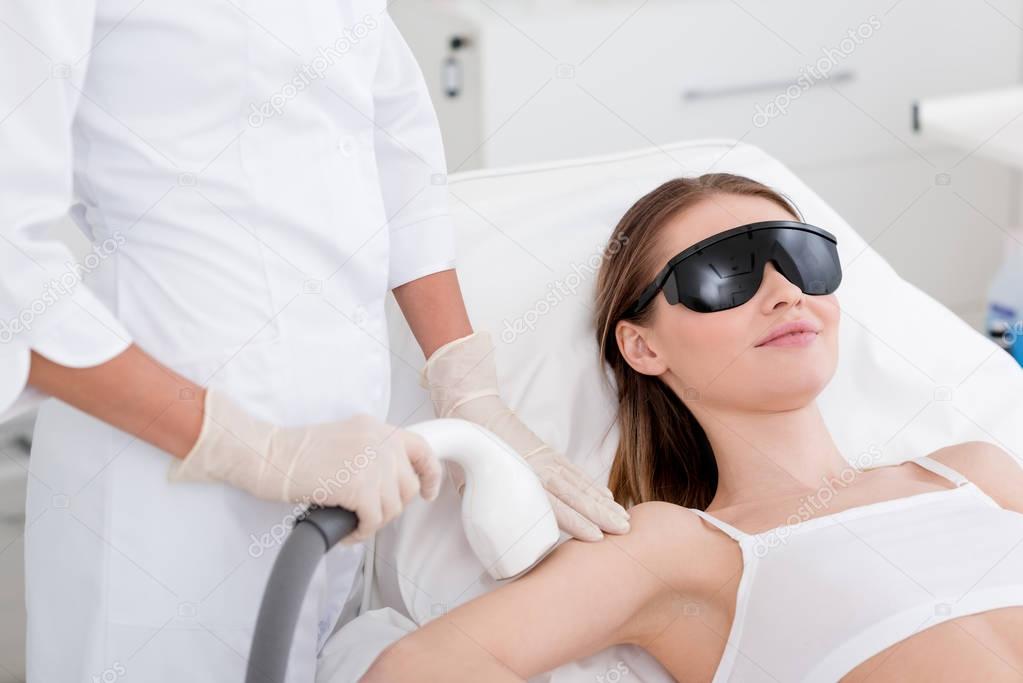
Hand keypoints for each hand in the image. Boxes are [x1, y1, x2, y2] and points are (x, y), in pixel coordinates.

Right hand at [169, 389, 442, 543]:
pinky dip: (362, 533)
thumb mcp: (346, 439)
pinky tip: (347, 532)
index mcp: (377, 427)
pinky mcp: (358, 485)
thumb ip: (371, 452)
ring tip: (353, 523)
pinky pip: (374, 520)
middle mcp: (380, 440)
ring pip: (393, 507)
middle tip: (367, 514)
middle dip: (391, 507)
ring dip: (374, 522)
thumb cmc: (296, 453)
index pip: (422, 448)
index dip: (430, 475)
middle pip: (408, 486)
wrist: (267, 454)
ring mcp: (371, 462)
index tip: (428, 492)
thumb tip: (391, 484)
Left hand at [419, 330, 630, 540]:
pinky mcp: (547, 452)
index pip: (555, 505)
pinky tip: (605, 496)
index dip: (578, 522)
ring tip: (622, 517)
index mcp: (521, 478)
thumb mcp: (470, 487)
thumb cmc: (469, 454)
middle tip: (624, 531)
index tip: (597, 537)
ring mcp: (546, 458)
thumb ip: (490, 510)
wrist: (473, 412)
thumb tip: (496, 540)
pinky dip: (592, 485)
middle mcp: (539, 468)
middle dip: (602, 514)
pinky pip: (575, 471)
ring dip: (602, 502)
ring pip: (581, 483)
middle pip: (576, 495)